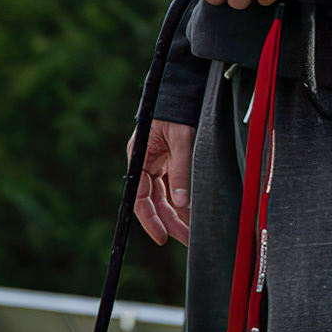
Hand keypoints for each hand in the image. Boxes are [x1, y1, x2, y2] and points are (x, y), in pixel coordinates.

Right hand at [135, 120, 194, 247]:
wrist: (182, 90)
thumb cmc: (178, 111)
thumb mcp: (182, 140)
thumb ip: (181, 170)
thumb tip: (182, 202)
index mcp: (139, 158)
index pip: (140, 198)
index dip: (150, 220)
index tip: (161, 238)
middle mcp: (145, 164)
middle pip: (154, 202)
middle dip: (169, 222)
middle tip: (187, 240)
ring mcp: (157, 163)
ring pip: (164, 197)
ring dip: (177, 215)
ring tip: (193, 232)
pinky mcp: (169, 161)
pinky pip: (173, 187)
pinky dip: (183, 201)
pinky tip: (193, 213)